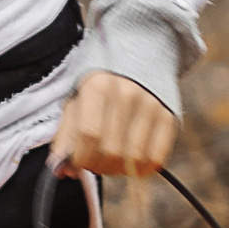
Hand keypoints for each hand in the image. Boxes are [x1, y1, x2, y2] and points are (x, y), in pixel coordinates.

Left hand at [50, 72, 177, 177]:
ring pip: (133, 159)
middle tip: (93, 164)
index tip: (76, 165)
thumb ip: (66, 134)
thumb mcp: (76, 99)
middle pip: (111, 150)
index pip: (89, 135)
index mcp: (97, 85)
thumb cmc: (99, 85)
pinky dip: (142, 170)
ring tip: (110, 162)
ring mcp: (151, 105)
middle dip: (98, 167)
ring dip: (118, 170)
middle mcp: (126, 94)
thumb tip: (59, 170)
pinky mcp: (169, 116)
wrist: (139, 56)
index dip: (80, 159)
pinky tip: (131, 165)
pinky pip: (156, 157)